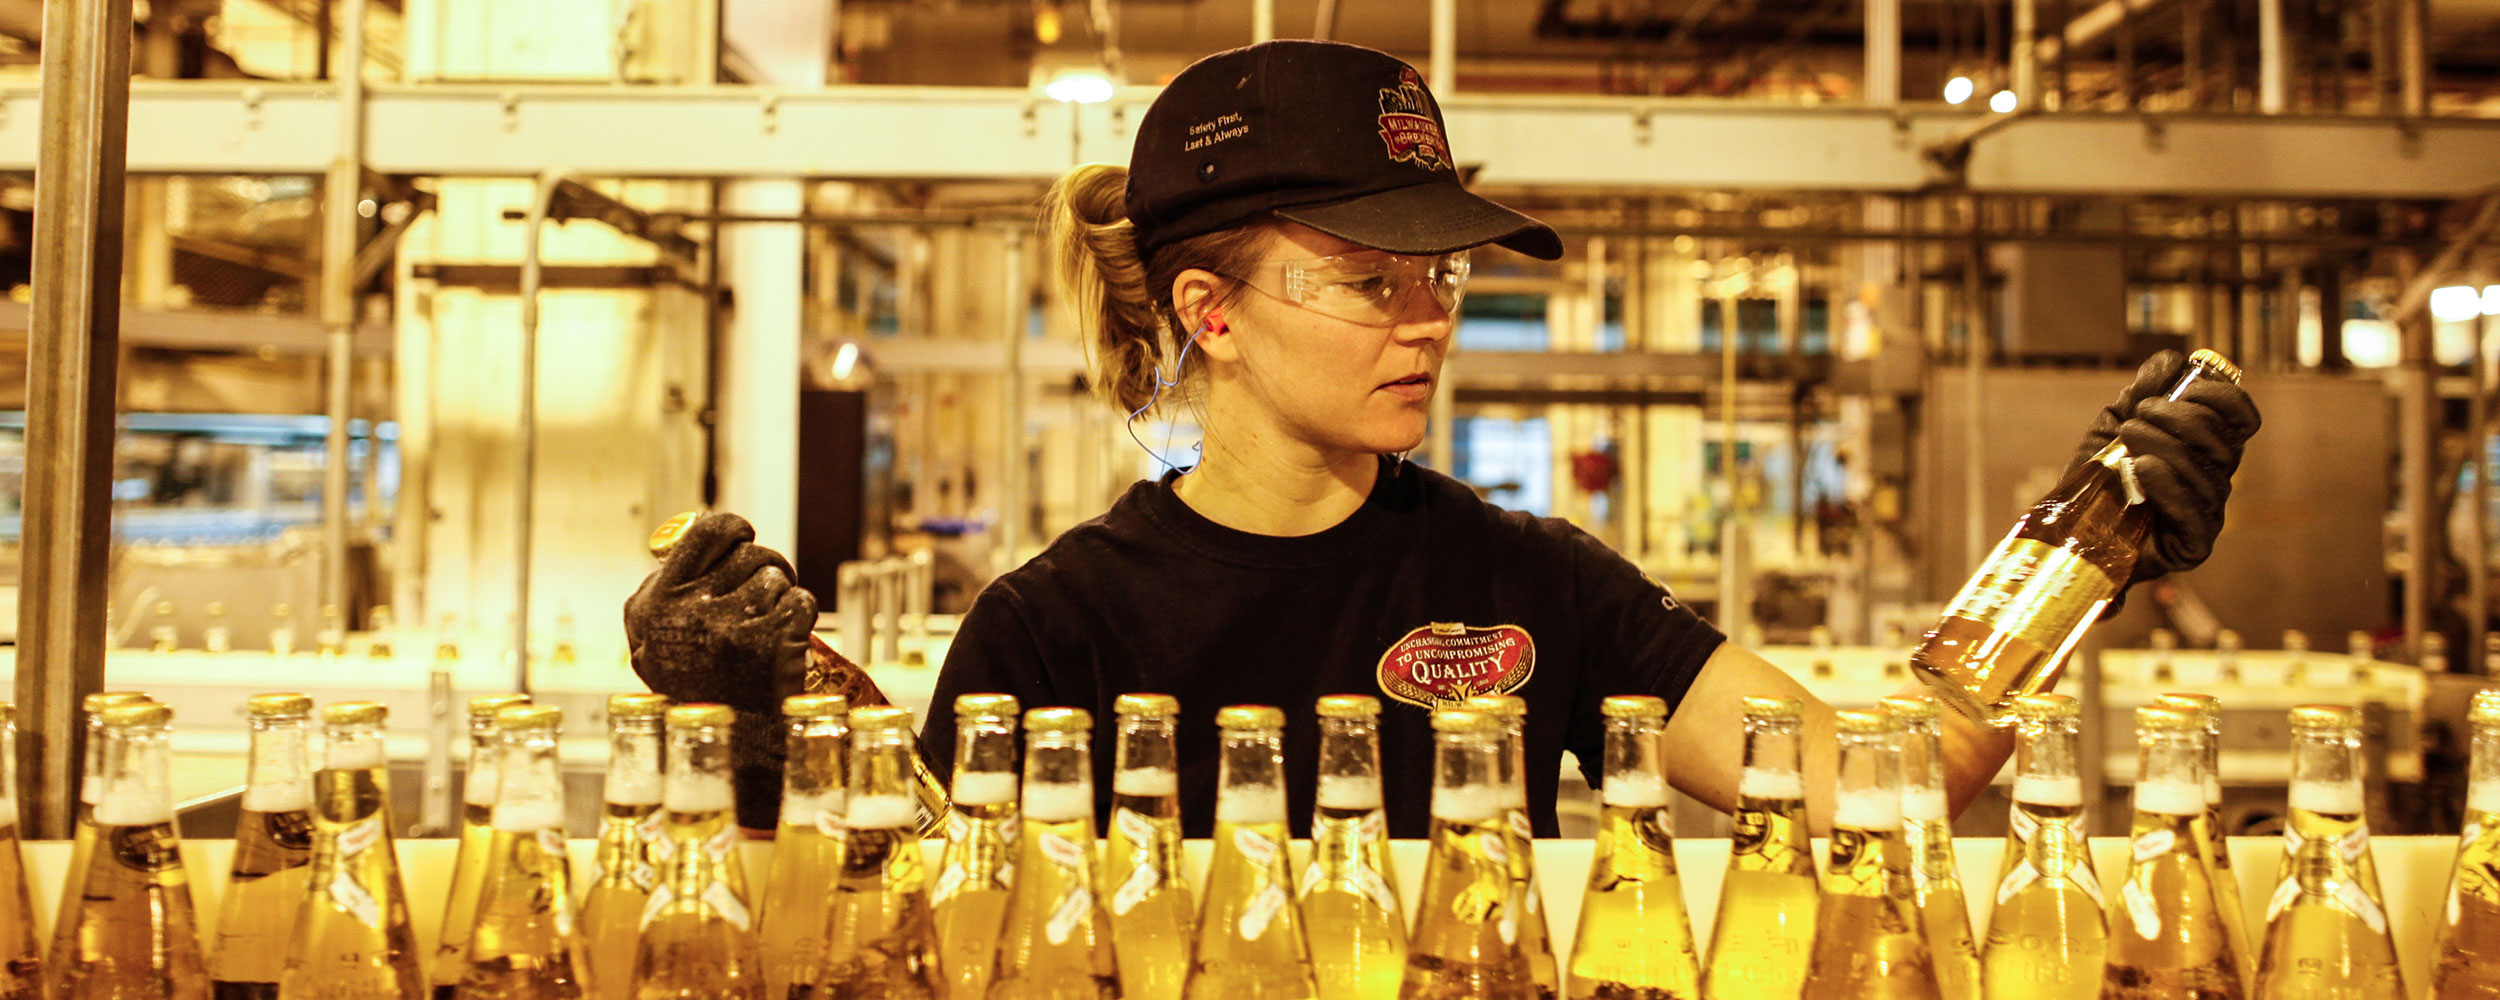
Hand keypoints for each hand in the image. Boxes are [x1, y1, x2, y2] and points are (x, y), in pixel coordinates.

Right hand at [623, 512, 813, 827]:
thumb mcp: (656, 642)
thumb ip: (667, 588)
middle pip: (752, 552)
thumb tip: (685, 532)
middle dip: (766, 570)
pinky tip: (783, 646)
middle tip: (763, 600)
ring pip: (778, 578)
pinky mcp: (768, 640)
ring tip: (765, 634)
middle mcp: (684, 611)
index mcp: (651, 604)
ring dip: (781, 600)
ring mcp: (727, 625)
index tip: (745, 538)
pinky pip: (801, 602)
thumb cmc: (695, 693)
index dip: (735, 530)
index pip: (706, 530)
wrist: (726, 752)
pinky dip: (801, 620)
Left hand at [2067, 350, 2262, 582]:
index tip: (2189, 383)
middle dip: (2181, 417)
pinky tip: (2141, 467)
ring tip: (2126, 437)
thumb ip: (2141, 392)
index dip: (2224, 396)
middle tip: (2139, 414)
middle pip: (2223, 440)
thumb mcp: (2114, 425)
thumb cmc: (2099, 479)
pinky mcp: (2193, 545)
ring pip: (2205, 472)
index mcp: (2206, 448)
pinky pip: (2194, 512)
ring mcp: (2207, 514)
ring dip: (2164, 445)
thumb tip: (2172, 360)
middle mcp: (2214, 478)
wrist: (2073, 532)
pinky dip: (2168, 484)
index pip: (2241, 419)